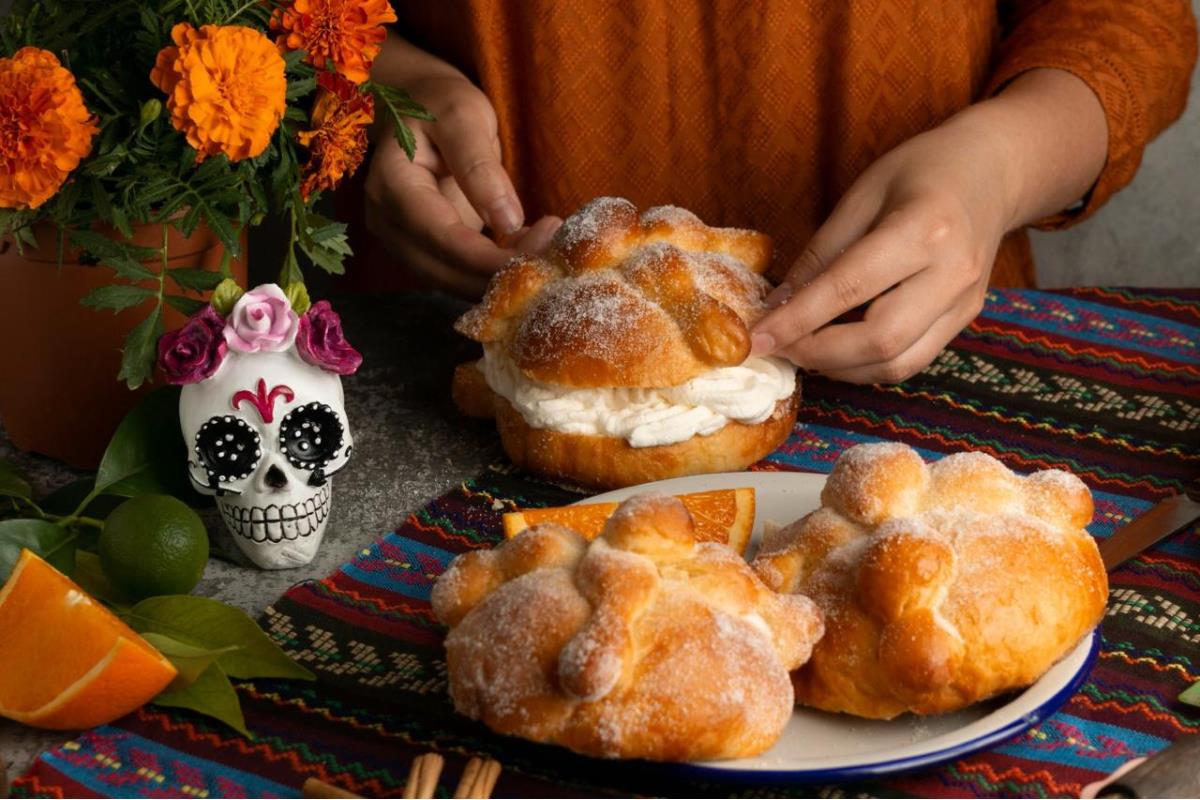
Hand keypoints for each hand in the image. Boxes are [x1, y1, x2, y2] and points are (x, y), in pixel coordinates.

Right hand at [365, 43, 560, 297]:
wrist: (419, 108)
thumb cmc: (440, 104)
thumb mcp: (463, 117)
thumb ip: (480, 166)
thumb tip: (507, 222)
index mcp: (393, 185)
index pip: (441, 237)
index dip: (489, 257)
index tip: (540, 253)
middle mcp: (389, 222)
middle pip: (444, 270)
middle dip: (500, 274)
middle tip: (555, 255)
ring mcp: (403, 240)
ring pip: (452, 281)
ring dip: (500, 279)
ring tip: (547, 253)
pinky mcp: (425, 249)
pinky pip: (458, 274)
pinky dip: (493, 273)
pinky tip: (529, 255)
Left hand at [751, 69, 1105, 383]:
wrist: (993, 170)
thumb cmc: (921, 170)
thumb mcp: (861, 194)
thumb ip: (820, 254)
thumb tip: (777, 308)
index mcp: (924, 229)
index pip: (848, 288)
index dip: (797, 320)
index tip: (757, 338)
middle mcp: (952, 273)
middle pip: (879, 339)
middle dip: (817, 353)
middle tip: (778, 347)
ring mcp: (965, 302)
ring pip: (896, 363)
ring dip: (840, 368)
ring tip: (802, 350)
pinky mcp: (965, 319)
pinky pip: (910, 360)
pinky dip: (866, 365)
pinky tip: (836, 349)